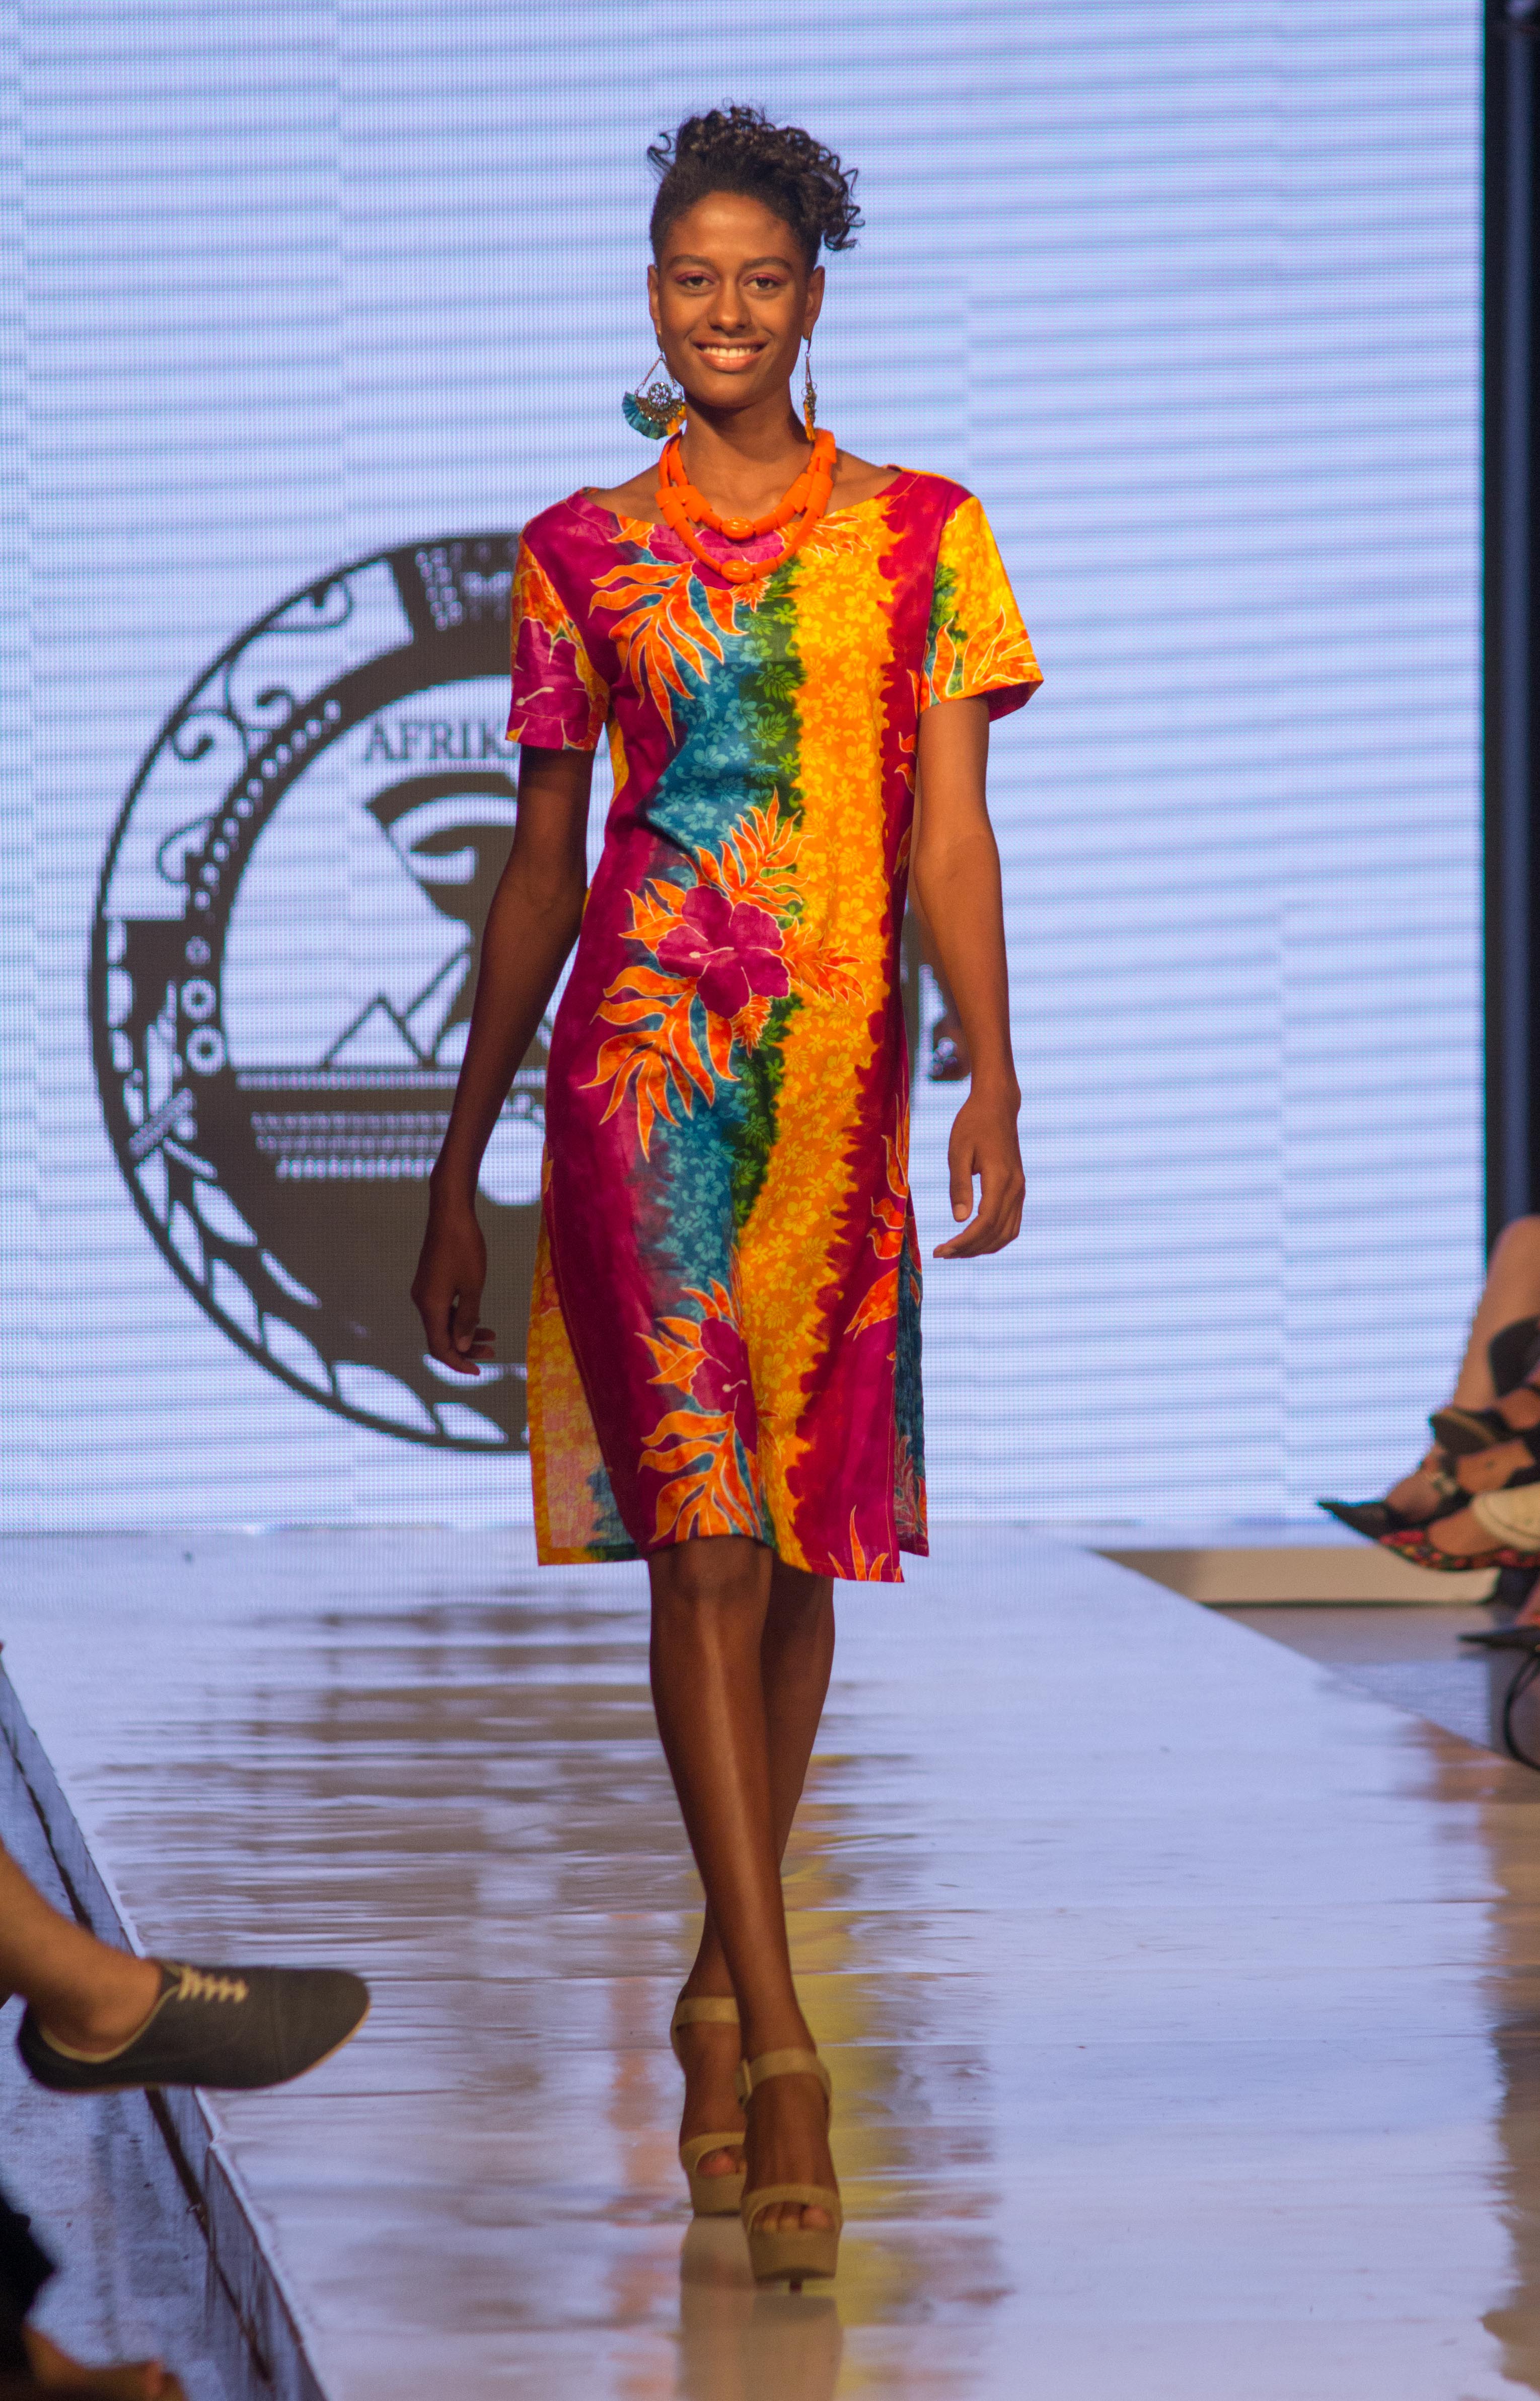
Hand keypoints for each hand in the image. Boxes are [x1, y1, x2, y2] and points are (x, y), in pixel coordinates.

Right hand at [412, 1197, 495, 1373]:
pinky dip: (460, 1317)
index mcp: (431, 1306)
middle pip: (441, 1337)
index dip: (458, 1363)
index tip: (478, 1371)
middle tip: (493, 1352)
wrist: (450, 1213)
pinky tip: (478, 1317)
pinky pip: (442, 1309)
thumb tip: (463, 1347)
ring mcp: (425, 1291)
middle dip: (466, 1349)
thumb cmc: (464, 1248)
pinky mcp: (430, 1282)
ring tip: (492, 1336)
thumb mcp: (473, 1286)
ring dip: (465, 1333)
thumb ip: (467, 1319)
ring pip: (443, 1323)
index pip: (440, 1347)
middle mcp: (422, 1301)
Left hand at [933, 1087, 1023, 1258]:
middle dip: (969, 1250)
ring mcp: (1020, 1190)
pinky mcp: (1018, 1189)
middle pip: (996, 1233)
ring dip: (983, 1248)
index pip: (984, 1223)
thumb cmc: (972, 1124)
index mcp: (1000, 1179)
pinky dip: (995, 1238)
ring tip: (956, 1251)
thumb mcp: (958, 1152)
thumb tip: (959, 1220)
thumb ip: (959, 1186)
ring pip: (1007, 1233)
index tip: (940, 1251)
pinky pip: (1012, 1224)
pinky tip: (975, 1240)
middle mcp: (1015, 1188)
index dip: (963, 1242)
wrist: (997, 1106)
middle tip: (942, 1254)